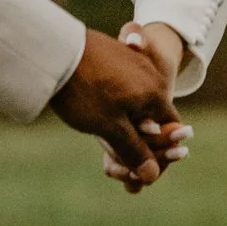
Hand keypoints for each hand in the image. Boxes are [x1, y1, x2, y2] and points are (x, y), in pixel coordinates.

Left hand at [51, 26, 188, 192]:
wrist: (56, 50)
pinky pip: (123, 83)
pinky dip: (114, 99)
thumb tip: (152, 175)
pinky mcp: (114, 54)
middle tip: (113, 150)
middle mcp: (150, 74)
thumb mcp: (111, 128)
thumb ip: (134, 151)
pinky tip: (92, 103)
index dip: (158, 149)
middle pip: (154, 113)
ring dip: (125, 118)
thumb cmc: (85, 92)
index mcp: (156, 93)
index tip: (137, 162)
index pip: (171, 126)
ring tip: (99, 125)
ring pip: (136, 98)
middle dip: (139, 136)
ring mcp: (132, 60)